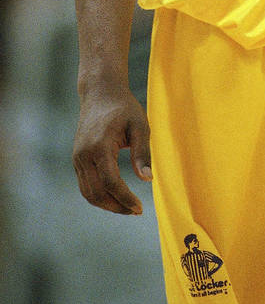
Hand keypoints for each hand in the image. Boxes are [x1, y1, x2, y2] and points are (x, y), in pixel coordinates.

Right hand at [73, 85, 151, 214]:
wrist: (100, 93)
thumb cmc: (124, 108)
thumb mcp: (140, 125)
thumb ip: (142, 152)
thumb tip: (147, 179)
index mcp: (100, 145)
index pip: (111, 182)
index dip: (125, 198)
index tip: (140, 208)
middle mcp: (84, 154)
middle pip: (97, 192)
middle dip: (116, 206)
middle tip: (136, 211)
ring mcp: (77, 158)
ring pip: (88, 192)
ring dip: (107, 204)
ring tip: (127, 207)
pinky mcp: (77, 159)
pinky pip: (85, 185)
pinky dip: (98, 195)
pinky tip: (115, 196)